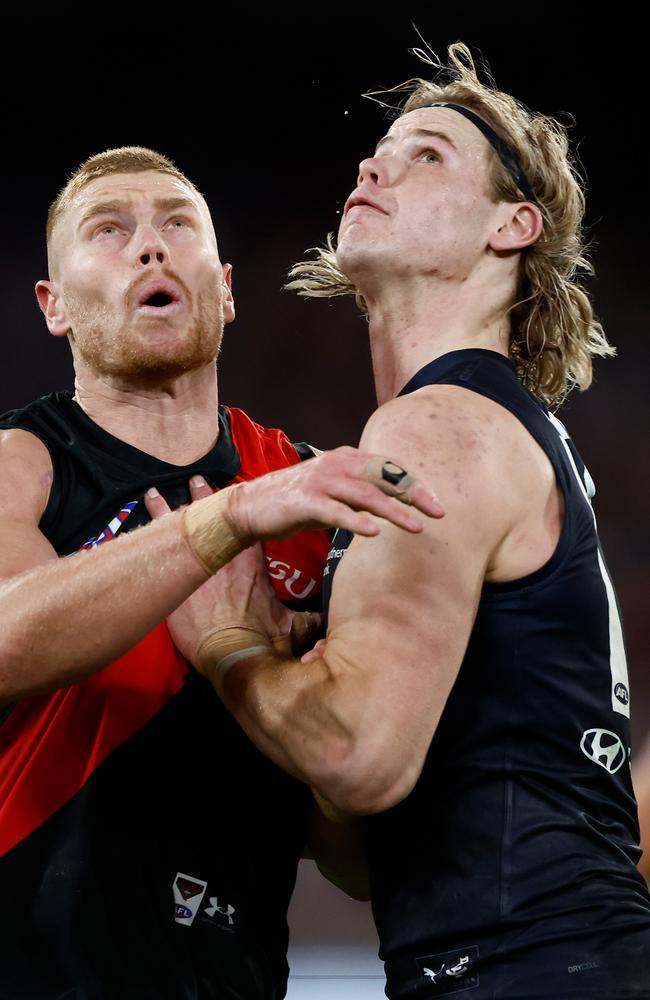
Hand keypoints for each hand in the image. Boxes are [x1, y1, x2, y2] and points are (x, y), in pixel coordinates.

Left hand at [145, 477, 292, 668]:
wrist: (233, 651)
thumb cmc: (261, 637)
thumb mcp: (290, 624)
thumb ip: (309, 619)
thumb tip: (327, 621)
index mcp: (250, 560)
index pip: (245, 524)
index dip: (239, 507)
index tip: (234, 491)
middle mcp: (222, 554)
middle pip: (211, 517)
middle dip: (203, 497)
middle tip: (194, 478)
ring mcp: (196, 563)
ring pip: (182, 524)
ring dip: (169, 508)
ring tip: (155, 492)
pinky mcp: (173, 579)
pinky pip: (159, 544)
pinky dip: (152, 524)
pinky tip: (147, 504)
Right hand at [227, 446, 443, 541]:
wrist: (252, 506)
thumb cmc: (299, 502)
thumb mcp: (337, 494)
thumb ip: (364, 494)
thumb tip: (396, 504)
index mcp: (348, 459)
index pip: (390, 468)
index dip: (415, 484)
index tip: (436, 505)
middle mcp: (337, 464)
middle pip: (384, 475)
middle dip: (413, 493)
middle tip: (437, 513)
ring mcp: (320, 481)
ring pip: (364, 494)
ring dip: (392, 510)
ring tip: (415, 527)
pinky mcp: (304, 501)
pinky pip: (335, 511)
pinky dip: (355, 521)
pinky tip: (373, 532)